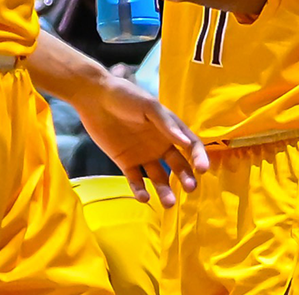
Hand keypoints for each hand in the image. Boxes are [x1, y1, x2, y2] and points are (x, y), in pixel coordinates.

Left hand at [74, 72, 209, 206]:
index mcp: (170, 129)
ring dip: (165, 190)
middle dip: (186, 177)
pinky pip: (136, 180)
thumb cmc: (127, 97)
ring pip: (159, 178)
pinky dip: (140, 190)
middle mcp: (160, 145)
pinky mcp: (126, 163)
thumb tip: (188, 144)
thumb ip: (167, 125)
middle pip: (178, 165)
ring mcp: (143, 155)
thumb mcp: (149, 106)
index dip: (199, 157)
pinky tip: (144, 197)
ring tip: (169, 203)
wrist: (95, 98)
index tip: (203, 170)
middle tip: (190, 189)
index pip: (190, 146)